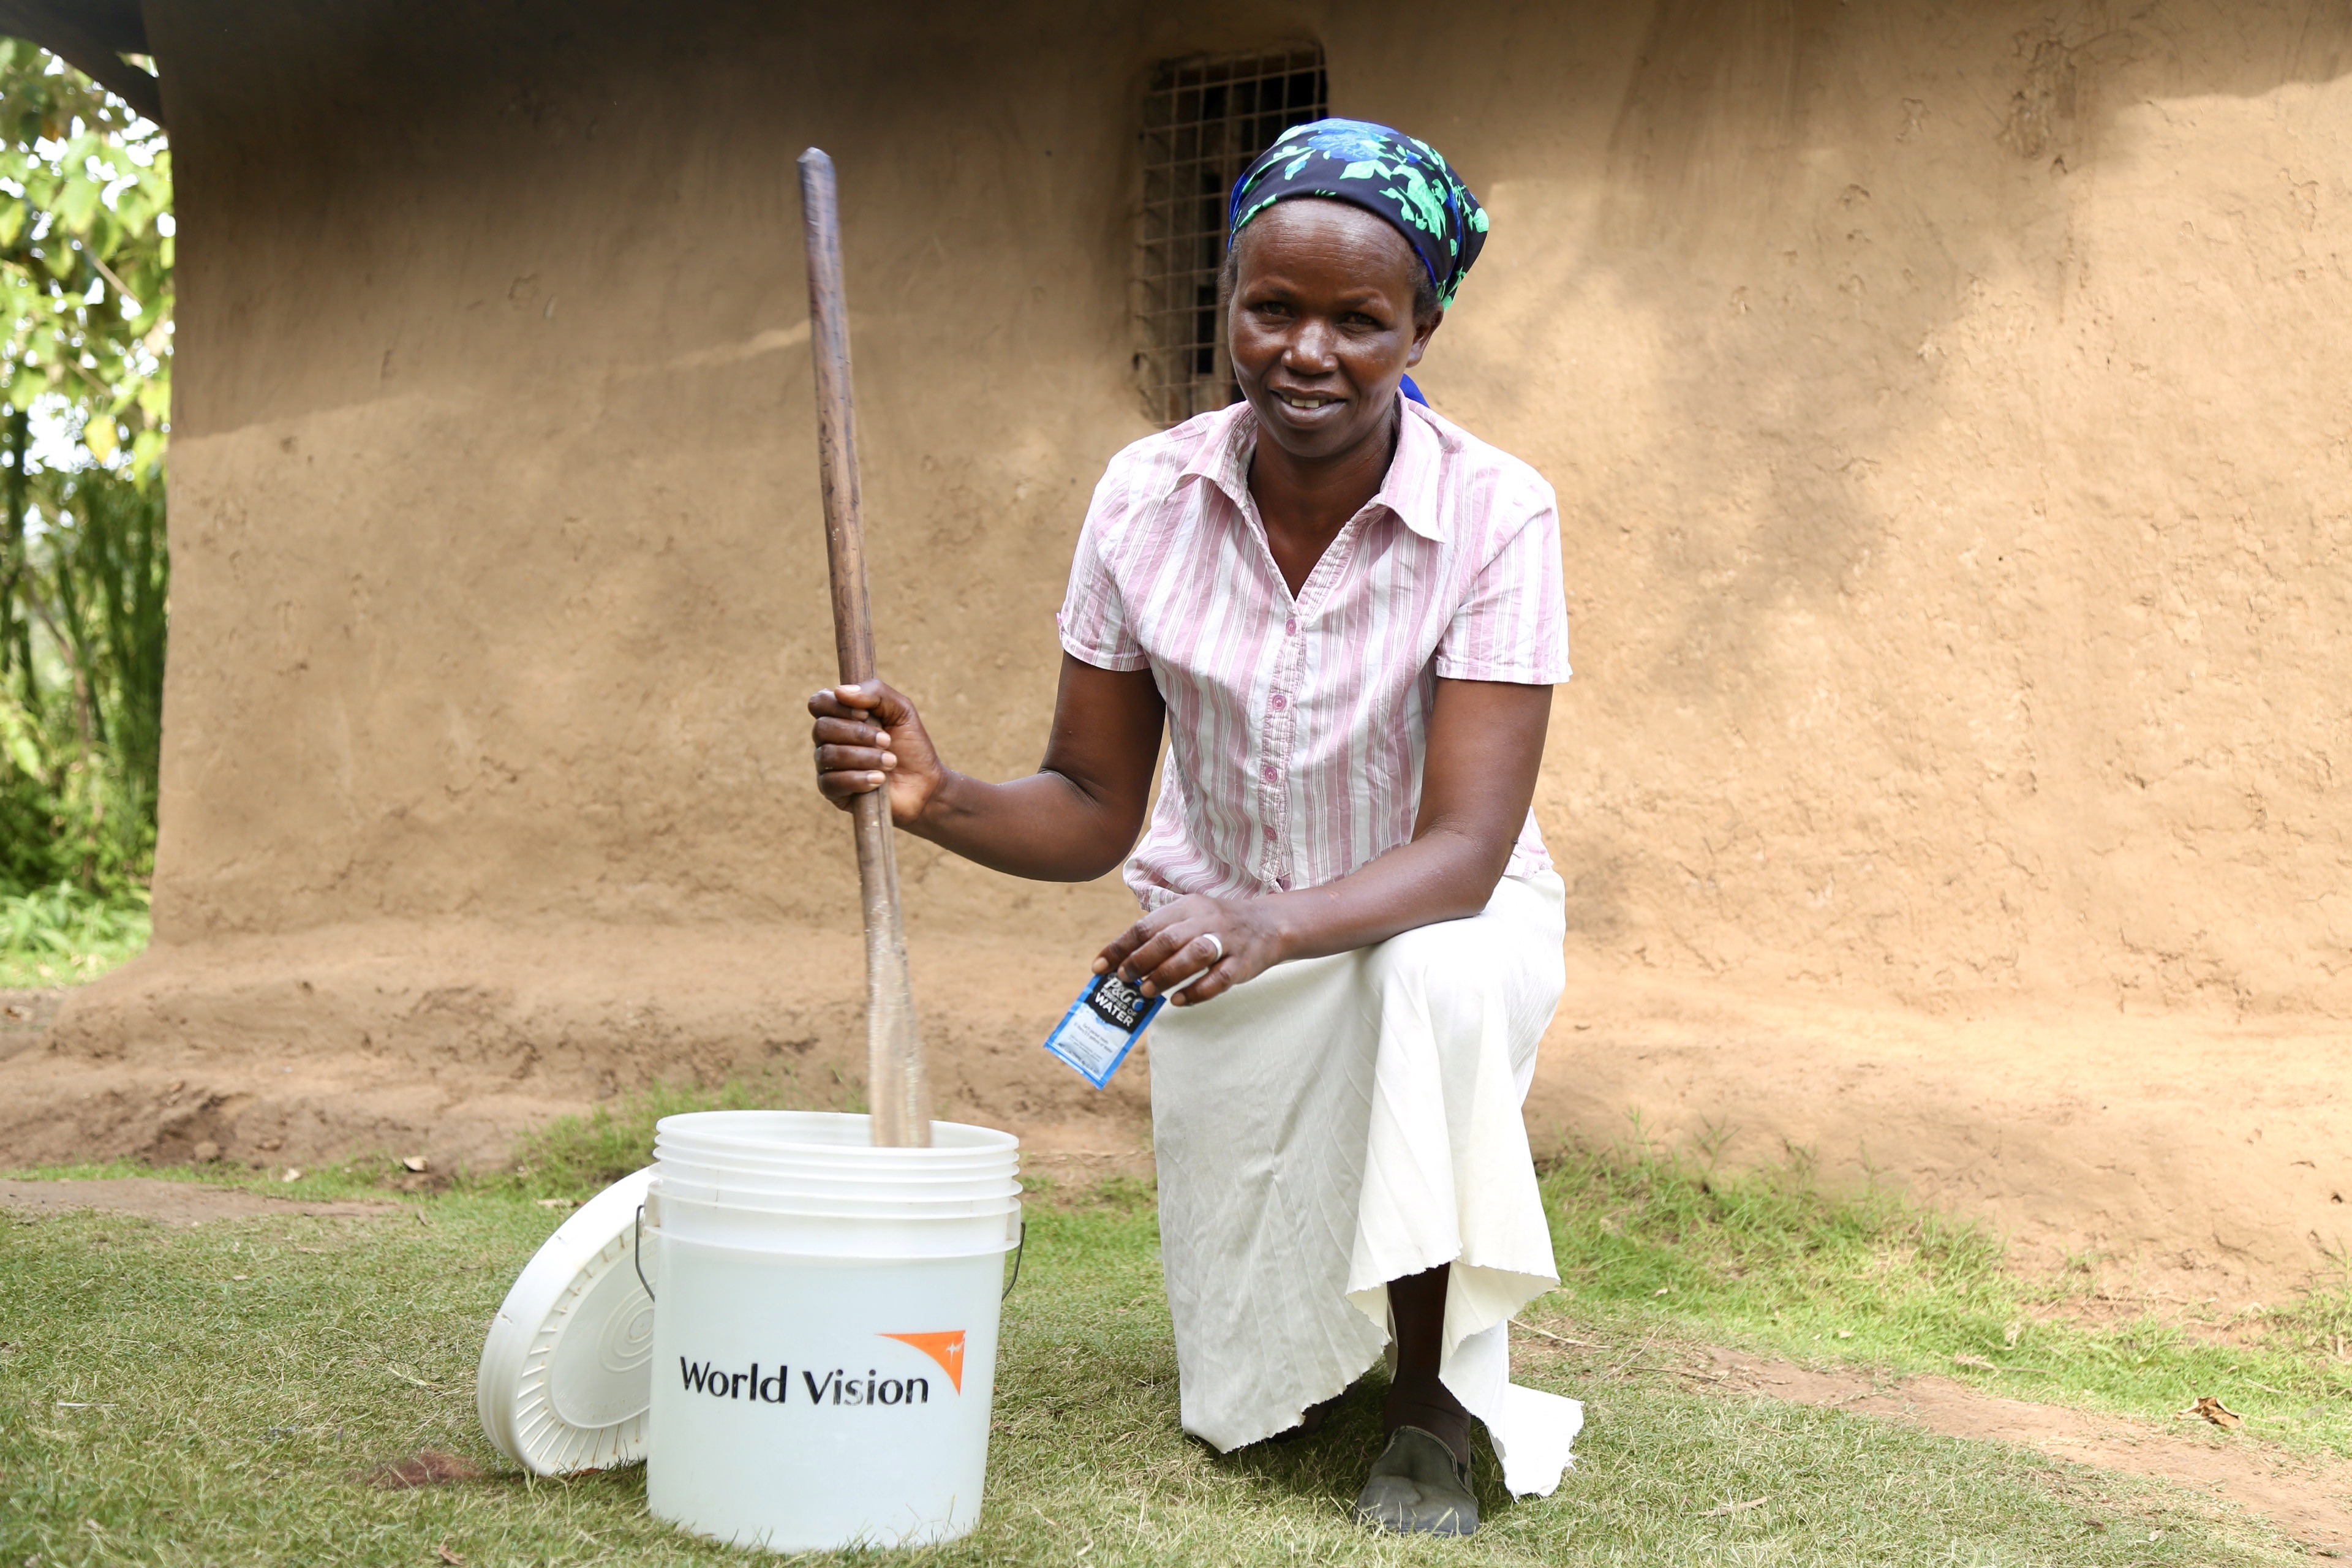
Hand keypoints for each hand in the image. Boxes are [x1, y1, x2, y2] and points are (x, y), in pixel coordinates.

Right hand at [808, 679, 946, 827]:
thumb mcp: (902, 710)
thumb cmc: (910, 744)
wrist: (924, 783)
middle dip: (858, 734)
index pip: (818, 703)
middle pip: (822, 728)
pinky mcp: (832, 791)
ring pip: (828, 755)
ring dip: (864, 757)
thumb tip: (839, 691)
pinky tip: (879, 779)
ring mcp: (827, 766)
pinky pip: (831, 782)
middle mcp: (828, 739)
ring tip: (889, 762)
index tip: (866, 715)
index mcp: (840, 716)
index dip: (838, 706)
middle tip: (887, 741)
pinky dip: (858, 779)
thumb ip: (876, 692)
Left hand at [1094, 892, 1283, 1006]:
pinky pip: (1218, 979)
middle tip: (1123, 979)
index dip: (1119, 947)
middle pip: (1168, 939)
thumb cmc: (1218, 925)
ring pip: (1193, 956)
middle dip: (1140, 961)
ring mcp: (1226, 941)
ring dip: (1165, 975)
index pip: (1145, 926)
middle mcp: (1205, 921)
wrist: (1269, 924)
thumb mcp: (1190, 917)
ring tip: (1146, 992)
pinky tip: (1177, 1001)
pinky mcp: (1242, 963)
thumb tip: (1122, 960)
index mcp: (1186, 907)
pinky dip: (1196, 991)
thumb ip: (1161, 935)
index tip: (1099, 966)